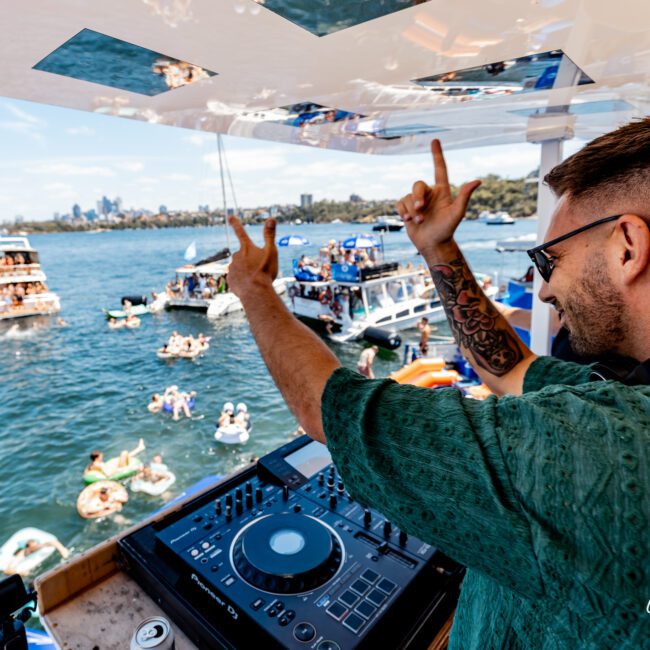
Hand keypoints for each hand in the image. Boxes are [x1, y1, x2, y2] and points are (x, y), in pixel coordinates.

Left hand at [228, 217, 278, 296]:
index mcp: (246, 248)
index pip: (240, 232)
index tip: (230, 216)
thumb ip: (270, 235)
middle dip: (250, 261)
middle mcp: (236, 256)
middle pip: (243, 255)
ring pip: (240, 268)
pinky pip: (237, 279)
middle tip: (260, 270)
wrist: (255, 292)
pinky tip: (250, 286)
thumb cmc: (265, 271)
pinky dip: (243, 281)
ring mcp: (232, 268)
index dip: (236, 224)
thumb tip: (271, 218)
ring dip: (247, 272)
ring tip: (256, 280)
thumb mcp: (271, 252)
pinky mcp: (230, 280)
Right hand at [396, 140, 480, 258]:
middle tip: (420, 209)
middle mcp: (429, 194)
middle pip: (417, 185)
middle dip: (417, 197)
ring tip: (419, 221)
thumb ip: (464, 196)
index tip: (435, 140)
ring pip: (407, 197)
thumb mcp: (457, 213)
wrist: (433, 244)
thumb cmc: (447, 230)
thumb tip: (477, 181)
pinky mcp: (407, 210)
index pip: (439, 168)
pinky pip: (400, 204)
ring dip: (411, 210)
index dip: (437, 154)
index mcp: (442, 191)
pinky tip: (408, 221)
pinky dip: (403, 212)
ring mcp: (417, 202)